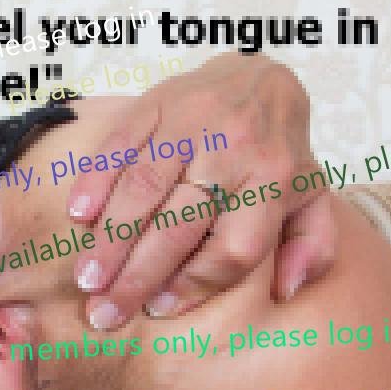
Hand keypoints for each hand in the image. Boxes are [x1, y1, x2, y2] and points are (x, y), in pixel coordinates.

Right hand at [67, 53, 336, 328]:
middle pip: (179, 226)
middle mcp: (231, 152)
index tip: (160, 309)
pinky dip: (95, 181)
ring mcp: (190, 125)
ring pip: (143, 189)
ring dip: (110, 239)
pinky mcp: (155, 105)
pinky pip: (120, 145)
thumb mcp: (311, 197)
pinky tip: (78, 217)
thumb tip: (285, 292)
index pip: (233, 247)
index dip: (194, 283)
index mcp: (272, 181)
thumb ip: (312, 247)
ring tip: (87, 280)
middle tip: (105, 314)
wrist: (260, 75)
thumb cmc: (279, 154)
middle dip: (137, 276)